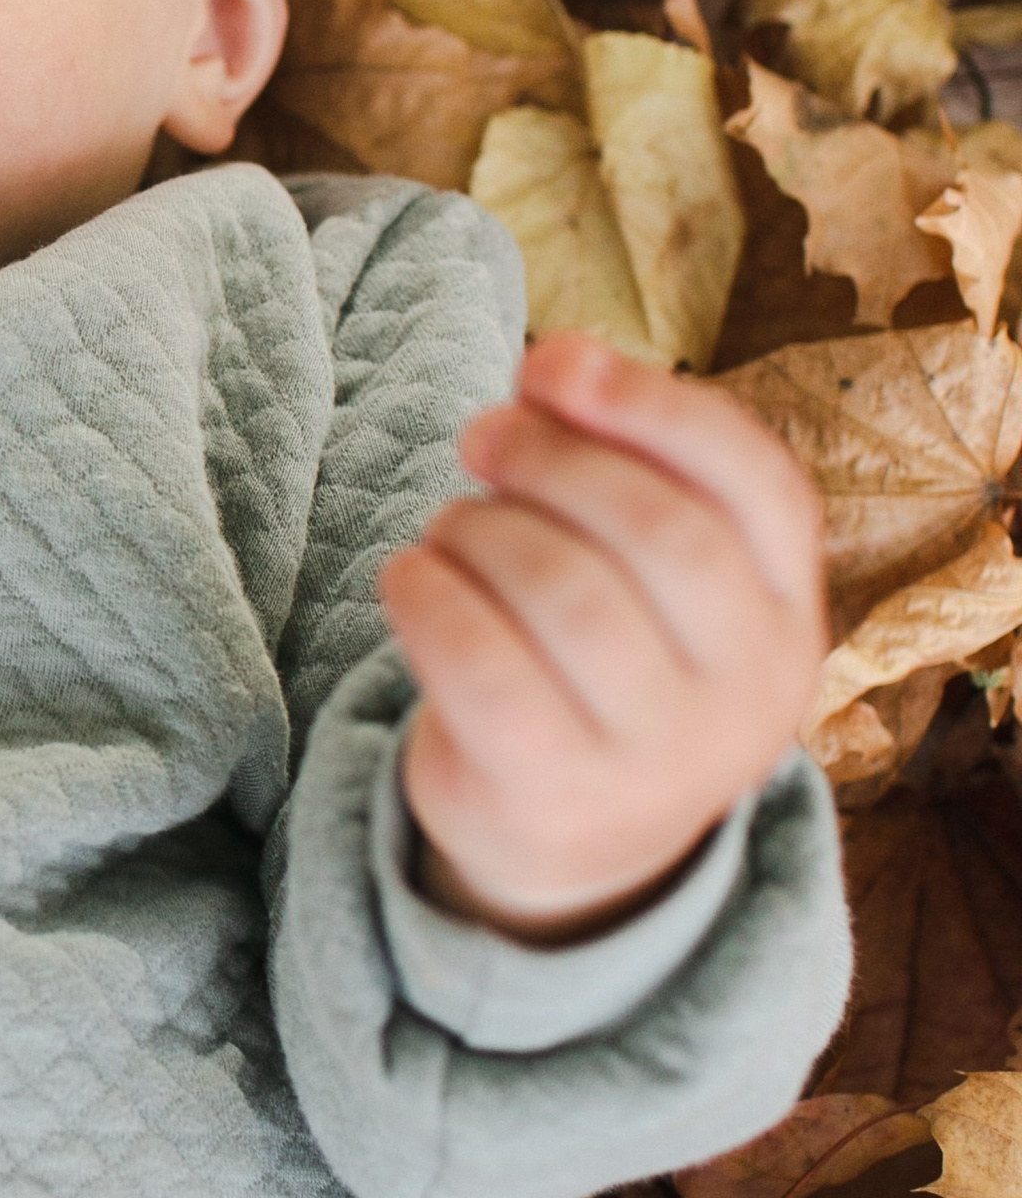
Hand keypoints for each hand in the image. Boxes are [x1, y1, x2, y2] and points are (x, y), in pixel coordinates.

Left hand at [378, 334, 826, 937]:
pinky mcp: (558, 796)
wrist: (569, 838)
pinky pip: (483, 667)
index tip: (553, 360)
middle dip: (550, 459)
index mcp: (786, 612)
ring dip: (482, 528)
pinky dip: (429, 597)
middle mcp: (748, 691)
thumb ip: (620, 459)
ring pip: (567, 594)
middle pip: (660, 531)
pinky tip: (411, 580)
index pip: (759, 485)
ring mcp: (661, 758)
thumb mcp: (646, 567)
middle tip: (482, 435)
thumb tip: (554, 360)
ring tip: (452, 527)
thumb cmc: (604, 658)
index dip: (654, 405)